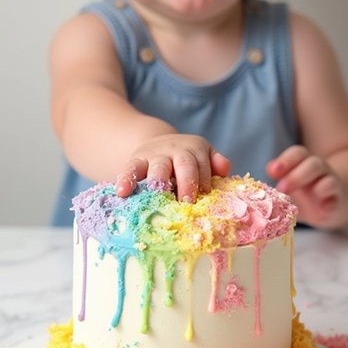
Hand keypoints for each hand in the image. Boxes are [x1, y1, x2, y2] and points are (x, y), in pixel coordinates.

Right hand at [115, 134, 230, 201]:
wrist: (156, 144)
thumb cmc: (184, 161)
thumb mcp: (202, 156)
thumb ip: (215, 163)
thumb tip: (225, 168)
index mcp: (196, 149)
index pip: (203, 166)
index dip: (204, 183)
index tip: (204, 201)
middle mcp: (176, 149)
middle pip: (184, 164)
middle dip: (187, 183)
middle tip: (187, 203)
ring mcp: (155, 154)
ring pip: (158, 166)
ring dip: (158, 182)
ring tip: (156, 196)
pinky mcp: (137, 160)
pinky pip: (131, 168)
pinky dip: (126, 180)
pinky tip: (122, 193)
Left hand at [266, 145, 342, 226]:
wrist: (326, 202)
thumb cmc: (300, 190)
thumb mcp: (286, 183)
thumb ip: (275, 179)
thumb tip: (256, 181)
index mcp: (302, 162)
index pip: (297, 154)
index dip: (286, 161)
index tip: (272, 172)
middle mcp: (318, 170)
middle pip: (313, 164)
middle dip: (297, 176)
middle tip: (282, 188)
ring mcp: (330, 183)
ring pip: (328, 180)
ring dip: (316, 187)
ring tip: (305, 201)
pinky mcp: (336, 200)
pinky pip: (336, 199)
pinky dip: (330, 203)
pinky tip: (323, 209)